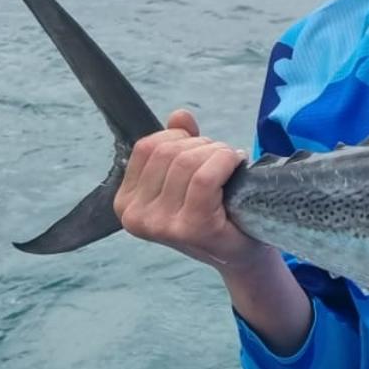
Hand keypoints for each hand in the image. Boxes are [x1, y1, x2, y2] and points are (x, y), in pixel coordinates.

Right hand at [113, 109, 267, 273]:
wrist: (242, 253)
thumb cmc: (215, 214)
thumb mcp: (187, 178)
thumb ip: (179, 146)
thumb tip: (180, 115)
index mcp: (125, 202)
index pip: (146, 147)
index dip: (179, 137)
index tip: (201, 150)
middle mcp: (135, 216)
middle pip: (168, 152)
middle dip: (202, 145)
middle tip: (223, 159)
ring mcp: (161, 224)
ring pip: (188, 162)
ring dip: (217, 153)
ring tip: (231, 164)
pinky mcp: (191, 227)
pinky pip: (205, 177)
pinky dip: (225, 162)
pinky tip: (237, 167)